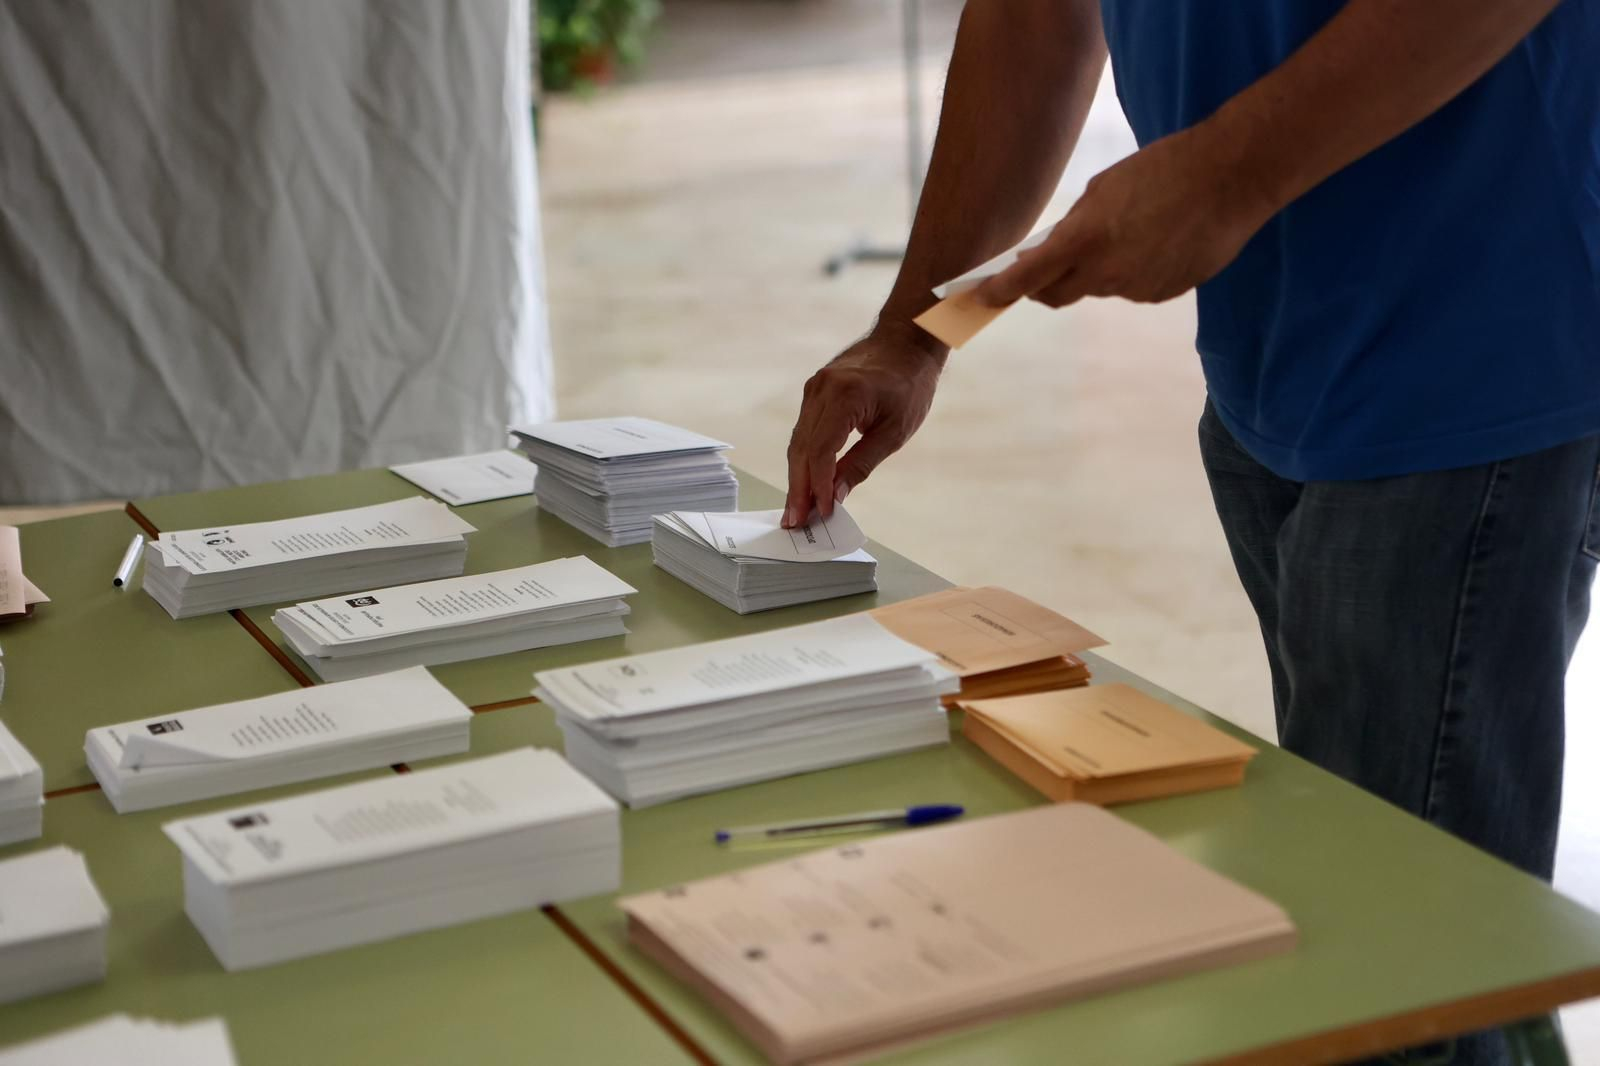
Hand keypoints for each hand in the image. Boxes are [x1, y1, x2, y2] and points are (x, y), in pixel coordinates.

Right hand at [783, 322, 946, 526]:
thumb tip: (836, 495)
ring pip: (798, 442)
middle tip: (795, 522)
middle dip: (799, 488)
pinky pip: (804, 431)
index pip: (822, 450)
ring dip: (797, 477)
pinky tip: (805, 482)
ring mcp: (814, 389)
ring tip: (796, 509)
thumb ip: (861, 463)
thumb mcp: (894, 431)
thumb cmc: (909, 384)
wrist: (905, 341)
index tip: (821, 512)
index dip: (819, 485)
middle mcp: (821, 390)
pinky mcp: (814, 392)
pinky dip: (804, 459)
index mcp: (844, 396)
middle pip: (802, 449)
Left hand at [973, 125, 1279, 308]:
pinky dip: (1133, 270)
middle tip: (1039, 268)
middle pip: (1058, 294)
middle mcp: (1106, 273)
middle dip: (1043, 285)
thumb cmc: (1164, 169)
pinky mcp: (1163, 294)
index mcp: (1085, 240)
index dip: (999, 291)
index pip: (1028, 278)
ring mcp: (1136, 288)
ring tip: (1128, 229)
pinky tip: (1156, 240)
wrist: (1230, 178)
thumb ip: (1074, 225)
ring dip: (1098, 269)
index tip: (979, 297)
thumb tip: (1052, 251)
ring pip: (1100, 287)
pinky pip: (1134, 287)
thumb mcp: (1104, 188)